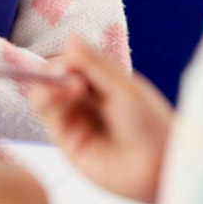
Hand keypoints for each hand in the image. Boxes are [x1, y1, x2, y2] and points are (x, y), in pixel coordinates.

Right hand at [31, 34, 172, 203]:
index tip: (72, 60)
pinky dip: (47, 100)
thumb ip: (95, 64)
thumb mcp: (124, 87)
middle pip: (55, 78)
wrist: (157, 167)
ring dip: (49, 85)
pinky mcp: (65, 140)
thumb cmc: (150, 125)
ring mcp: (75, 120)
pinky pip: (47, 115)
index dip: (67, 60)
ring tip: (69, 88)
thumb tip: (70, 36)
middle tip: (71, 76)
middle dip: (56, 72)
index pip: (73, 64)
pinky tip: (61, 96)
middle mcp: (87, 101)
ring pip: (45, 95)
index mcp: (105, 84)